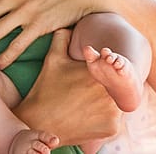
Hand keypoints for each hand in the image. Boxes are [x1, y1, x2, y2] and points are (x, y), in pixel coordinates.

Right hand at [14, 29, 120, 144]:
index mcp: (98, 71)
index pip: (112, 66)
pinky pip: (114, 120)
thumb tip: (68, 27)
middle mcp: (109, 90)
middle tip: (90, 93)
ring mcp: (112, 110)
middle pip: (117, 85)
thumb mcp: (52, 59)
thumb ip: (62, 38)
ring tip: (89, 106)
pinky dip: (105, 120)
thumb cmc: (45, 89)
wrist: (38, 124)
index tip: (93, 76)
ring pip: (118, 103)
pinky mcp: (112, 127)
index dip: (105, 70)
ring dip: (108, 104)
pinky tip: (89, 118)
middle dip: (108, 87)